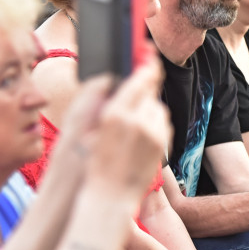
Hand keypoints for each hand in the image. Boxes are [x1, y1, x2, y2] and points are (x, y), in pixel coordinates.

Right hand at [85, 59, 170, 195]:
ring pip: (157, 106)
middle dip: (147, 80)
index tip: (147, 52)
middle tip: (142, 72)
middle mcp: (138, 121)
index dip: (146, 62)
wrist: (109, 197)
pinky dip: (152, 121)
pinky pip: (161, 123)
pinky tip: (139, 130)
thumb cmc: (91, 163)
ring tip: (131, 114)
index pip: (140, 78)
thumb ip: (100, 99)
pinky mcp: (162, 144)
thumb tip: (111, 78)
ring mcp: (153, 133)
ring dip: (147, 104)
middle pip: (151, 89)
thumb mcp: (86, 128)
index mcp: (115, 114)